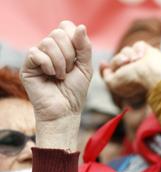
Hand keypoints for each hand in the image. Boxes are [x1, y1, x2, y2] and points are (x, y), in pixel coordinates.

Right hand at [21, 20, 92, 149]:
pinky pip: (36, 53)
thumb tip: (80, 26)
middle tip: (69, 71)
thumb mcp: (85, 67)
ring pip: (48, 42)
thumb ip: (84, 47)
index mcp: (63, 46)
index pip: (66, 26)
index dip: (75, 39)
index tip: (78, 58)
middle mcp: (48, 48)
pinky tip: (50, 76)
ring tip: (61, 76)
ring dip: (61, 62)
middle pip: (58, 33)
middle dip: (70, 54)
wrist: (65, 110)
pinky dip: (48, 65)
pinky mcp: (27, 65)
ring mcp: (37, 56)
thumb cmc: (75, 91)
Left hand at [101, 41, 160, 100]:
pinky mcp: (149, 53)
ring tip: (135, 61)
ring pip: (126, 51)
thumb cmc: (133, 81)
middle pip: (117, 59)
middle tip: (126, 64)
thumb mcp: (113, 84)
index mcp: (126, 81)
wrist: (150, 73)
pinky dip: (139, 49)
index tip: (103, 64)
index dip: (106, 68)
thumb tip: (106, 68)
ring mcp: (142, 62)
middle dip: (118, 61)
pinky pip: (138, 45)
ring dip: (129, 55)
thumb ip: (106, 77)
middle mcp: (134, 72)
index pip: (113, 71)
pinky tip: (141, 56)